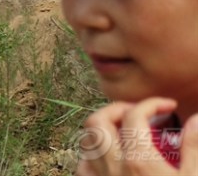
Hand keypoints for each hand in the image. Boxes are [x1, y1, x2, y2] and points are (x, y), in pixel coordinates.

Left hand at [76, 97, 197, 174]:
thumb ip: (193, 148)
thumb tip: (196, 119)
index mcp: (138, 160)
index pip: (133, 115)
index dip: (151, 103)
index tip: (168, 105)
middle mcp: (112, 166)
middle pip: (98, 120)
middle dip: (117, 109)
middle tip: (140, 112)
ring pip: (87, 140)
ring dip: (103, 129)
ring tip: (125, 130)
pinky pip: (84, 165)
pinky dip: (93, 154)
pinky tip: (112, 157)